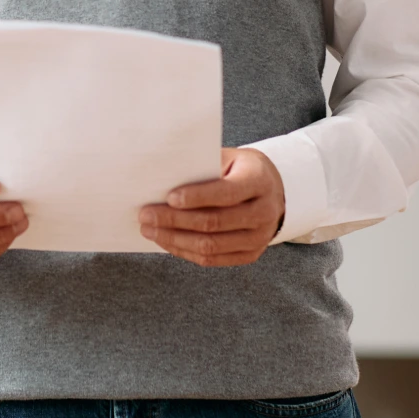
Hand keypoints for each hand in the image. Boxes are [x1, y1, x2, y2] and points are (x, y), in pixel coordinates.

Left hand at [139, 148, 284, 267]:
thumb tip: (165, 178)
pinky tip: (167, 241)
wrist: (272, 190)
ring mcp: (259, 237)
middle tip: (146, 215)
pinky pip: (213, 260)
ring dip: (175, 239)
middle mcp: (264, 212)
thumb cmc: (240, 169)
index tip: (169, 197)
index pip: (227, 193)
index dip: (197, 197)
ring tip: (150, 230)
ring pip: (211, 246)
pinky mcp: (250, 254)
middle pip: (215, 222)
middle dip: (175, 220)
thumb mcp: (229, 157)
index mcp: (259, 181)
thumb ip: (204, 166)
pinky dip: (186, 251)